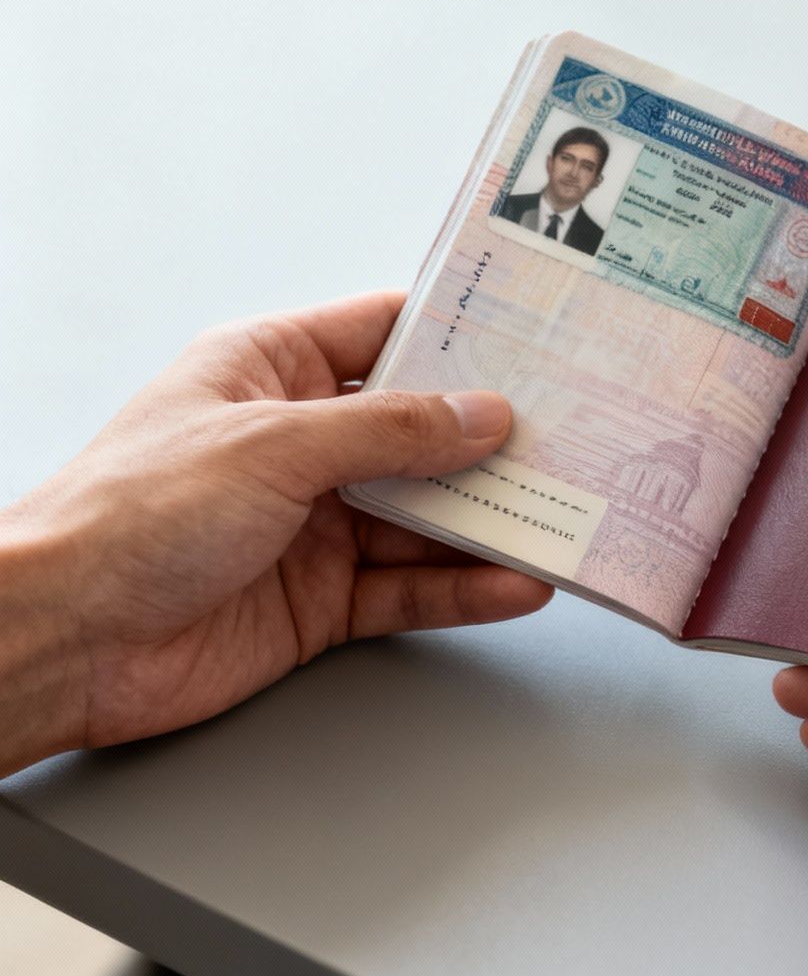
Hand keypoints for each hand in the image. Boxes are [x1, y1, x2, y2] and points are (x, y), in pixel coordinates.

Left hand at [0, 291, 552, 776]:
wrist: (61, 640)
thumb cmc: (126, 517)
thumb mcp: (273, 445)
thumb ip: (389, 432)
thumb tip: (481, 415)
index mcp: (268, 369)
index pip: (383, 334)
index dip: (459, 334)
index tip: (536, 338)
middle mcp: (296, 442)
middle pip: (421, 431)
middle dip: (495, 438)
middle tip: (577, 436)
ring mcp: (311, 523)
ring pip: (427, 515)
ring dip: (493, 520)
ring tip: (567, 516)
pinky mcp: (320, 599)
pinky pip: (411, 585)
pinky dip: (466, 586)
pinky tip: (517, 582)